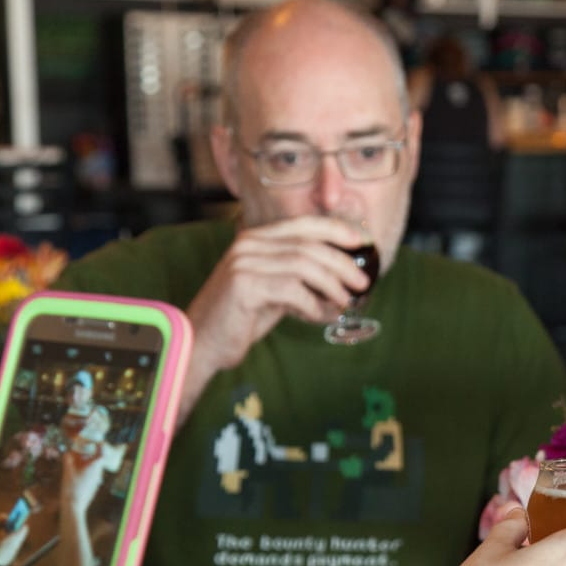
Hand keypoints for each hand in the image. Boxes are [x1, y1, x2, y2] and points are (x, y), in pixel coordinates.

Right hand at [183, 216, 371, 409]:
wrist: (203, 341)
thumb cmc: (242, 318)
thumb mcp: (276, 291)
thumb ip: (301, 279)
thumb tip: (343, 281)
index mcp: (256, 239)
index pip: (303, 223)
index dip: (335, 229)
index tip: (361, 240)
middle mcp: (249, 244)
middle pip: (309, 245)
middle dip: (342, 263)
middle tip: (362, 283)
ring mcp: (244, 262)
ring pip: (304, 265)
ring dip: (332, 286)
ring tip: (344, 303)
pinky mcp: (244, 285)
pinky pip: (293, 290)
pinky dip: (314, 304)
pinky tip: (319, 316)